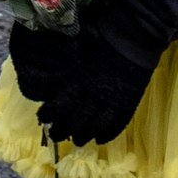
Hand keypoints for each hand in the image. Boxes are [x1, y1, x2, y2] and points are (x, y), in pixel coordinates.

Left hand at [32, 30, 153, 145]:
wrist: (135, 37)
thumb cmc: (106, 38)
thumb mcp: (82, 52)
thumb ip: (72, 71)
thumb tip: (57, 81)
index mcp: (81, 78)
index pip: (61, 102)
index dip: (51, 113)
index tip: (43, 118)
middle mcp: (95, 93)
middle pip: (76, 118)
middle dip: (63, 129)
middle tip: (56, 136)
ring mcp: (113, 100)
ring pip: (96, 125)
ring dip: (84, 135)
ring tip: (77, 140)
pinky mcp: (129, 103)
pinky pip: (118, 124)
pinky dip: (108, 134)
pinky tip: (100, 139)